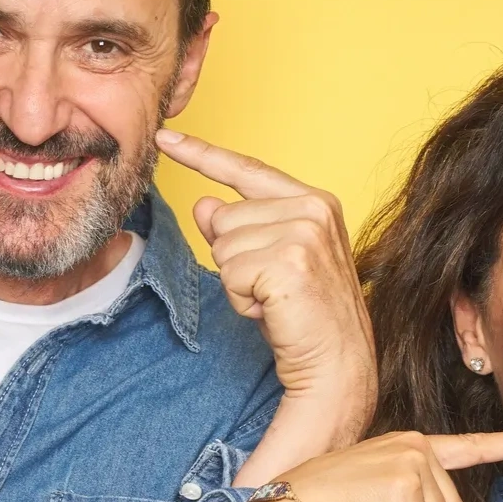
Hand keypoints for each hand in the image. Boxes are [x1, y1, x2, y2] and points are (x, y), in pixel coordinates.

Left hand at [156, 128, 375, 449]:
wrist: (337, 365)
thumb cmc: (306, 320)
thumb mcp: (268, 264)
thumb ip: (240, 229)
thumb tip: (204, 205)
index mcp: (314, 201)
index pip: (247, 169)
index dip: (202, 153)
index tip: (165, 136)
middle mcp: (313, 208)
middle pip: (224, 217)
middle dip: (235, 260)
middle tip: (272, 290)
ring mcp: (304, 232)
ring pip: (222, 246)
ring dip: (238, 283)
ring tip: (275, 301)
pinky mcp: (288, 260)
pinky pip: (228, 273)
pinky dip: (241, 300)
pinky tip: (273, 311)